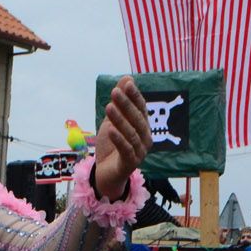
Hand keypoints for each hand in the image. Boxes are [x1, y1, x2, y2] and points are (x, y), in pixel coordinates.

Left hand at [93, 76, 150, 200]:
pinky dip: (118, 139)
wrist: (105, 173)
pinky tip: (110, 129)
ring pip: (131, 134)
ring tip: (109, 107)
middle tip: (114, 92)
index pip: (141, 108)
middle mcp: (145, 138)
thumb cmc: (111, 145)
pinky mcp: (131, 164)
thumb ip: (120, 101)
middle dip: (126, 105)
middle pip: (137, 119)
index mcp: (143, 127)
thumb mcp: (113, 120)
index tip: (127, 84)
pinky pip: (126, 150)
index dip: (135, 96)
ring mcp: (140, 152)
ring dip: (120, 120)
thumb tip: (127, 78)